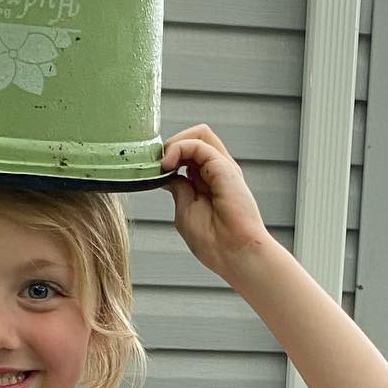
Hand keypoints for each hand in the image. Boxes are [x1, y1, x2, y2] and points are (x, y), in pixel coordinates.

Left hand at [161, 126, 271, 279]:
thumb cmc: (213, 242)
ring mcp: (221, 168)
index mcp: (207, 183)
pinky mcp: (223, 166)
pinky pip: (198, 143)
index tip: (153, 172)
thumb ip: (178, 190)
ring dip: (175, 143)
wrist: (234, 253)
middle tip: (156, 166)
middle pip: (194, 139)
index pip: (188, 155)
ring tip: (163, 164)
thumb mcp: (185, 211)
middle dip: (171, 146)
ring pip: (198, 134)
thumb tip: (168, 174)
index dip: (169, 157)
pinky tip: (168, 165)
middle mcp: (216, 172)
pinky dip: (179, 148)